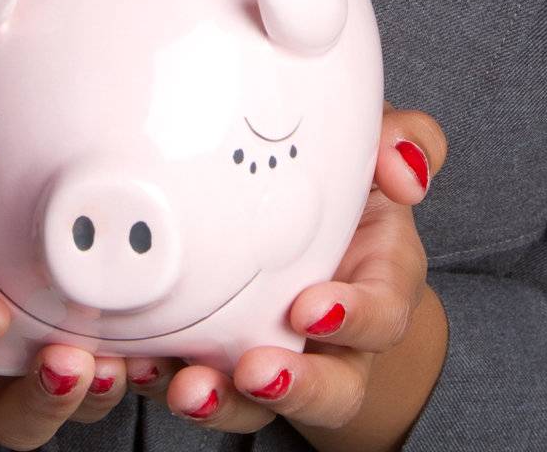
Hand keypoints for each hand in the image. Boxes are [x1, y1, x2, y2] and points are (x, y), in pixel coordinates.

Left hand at [131, 101, 447, 442]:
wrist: (316, 224)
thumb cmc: (348, 184)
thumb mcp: (375, 154)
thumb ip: (405, 142)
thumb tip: (403, 168)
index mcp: (378, 284)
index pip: (383, 315)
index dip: (353, 318)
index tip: (310, 307)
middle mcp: (336, 338)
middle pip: (333, 389)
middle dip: (295, 387)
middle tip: (253, 371)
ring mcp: (280, 357)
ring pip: (262, 405)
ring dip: (224, 404)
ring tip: (188, 388)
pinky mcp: (223, 362)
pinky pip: (203, 387)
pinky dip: (167, 380)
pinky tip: (141, 364)